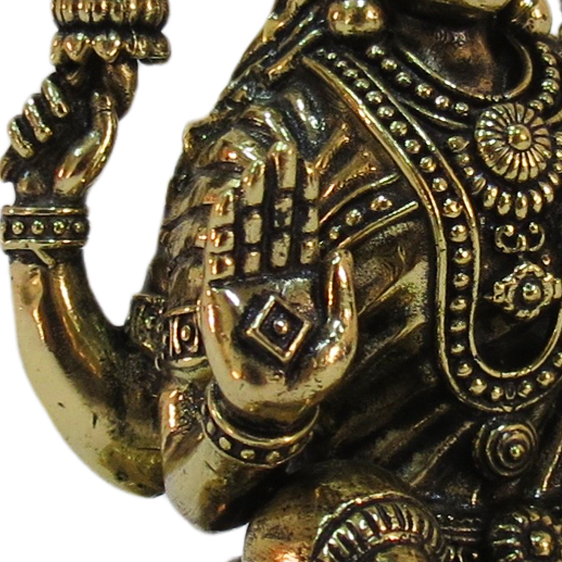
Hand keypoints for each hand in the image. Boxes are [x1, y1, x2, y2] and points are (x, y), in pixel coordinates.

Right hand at [0, 56, 138, 199]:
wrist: (54, 202)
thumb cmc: (82, 173)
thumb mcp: (100, 143)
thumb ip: (104, 116)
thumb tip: (101, 90)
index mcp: (81, 112)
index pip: (72, 82)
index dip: (71, 82)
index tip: (80, 91)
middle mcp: (59, 115)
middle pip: (47, 86)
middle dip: (53, 98)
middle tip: (64, 114)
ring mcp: (38, 125)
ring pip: (30, 104)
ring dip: (38, 120)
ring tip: (47, 139)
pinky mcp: (21, 138)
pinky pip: (14, 125)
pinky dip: (20, 137)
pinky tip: (30, 153)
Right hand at [196, 133, 355, 432]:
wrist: (272, 409)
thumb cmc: (309, 381)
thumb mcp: (341, 340)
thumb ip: (341, 297)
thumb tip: (340, 252)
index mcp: (304, 284)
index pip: (302, 231)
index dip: (301, 199)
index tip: (300, 165)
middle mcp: (273, 280)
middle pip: (273, 223)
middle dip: (274, 188)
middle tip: (277, 151)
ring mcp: (245, 289)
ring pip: (247, 235)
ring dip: (248, 202)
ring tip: (250, 170)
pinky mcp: (220, 303)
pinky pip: (220, 264)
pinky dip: (222, 236)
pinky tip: (224, 208)